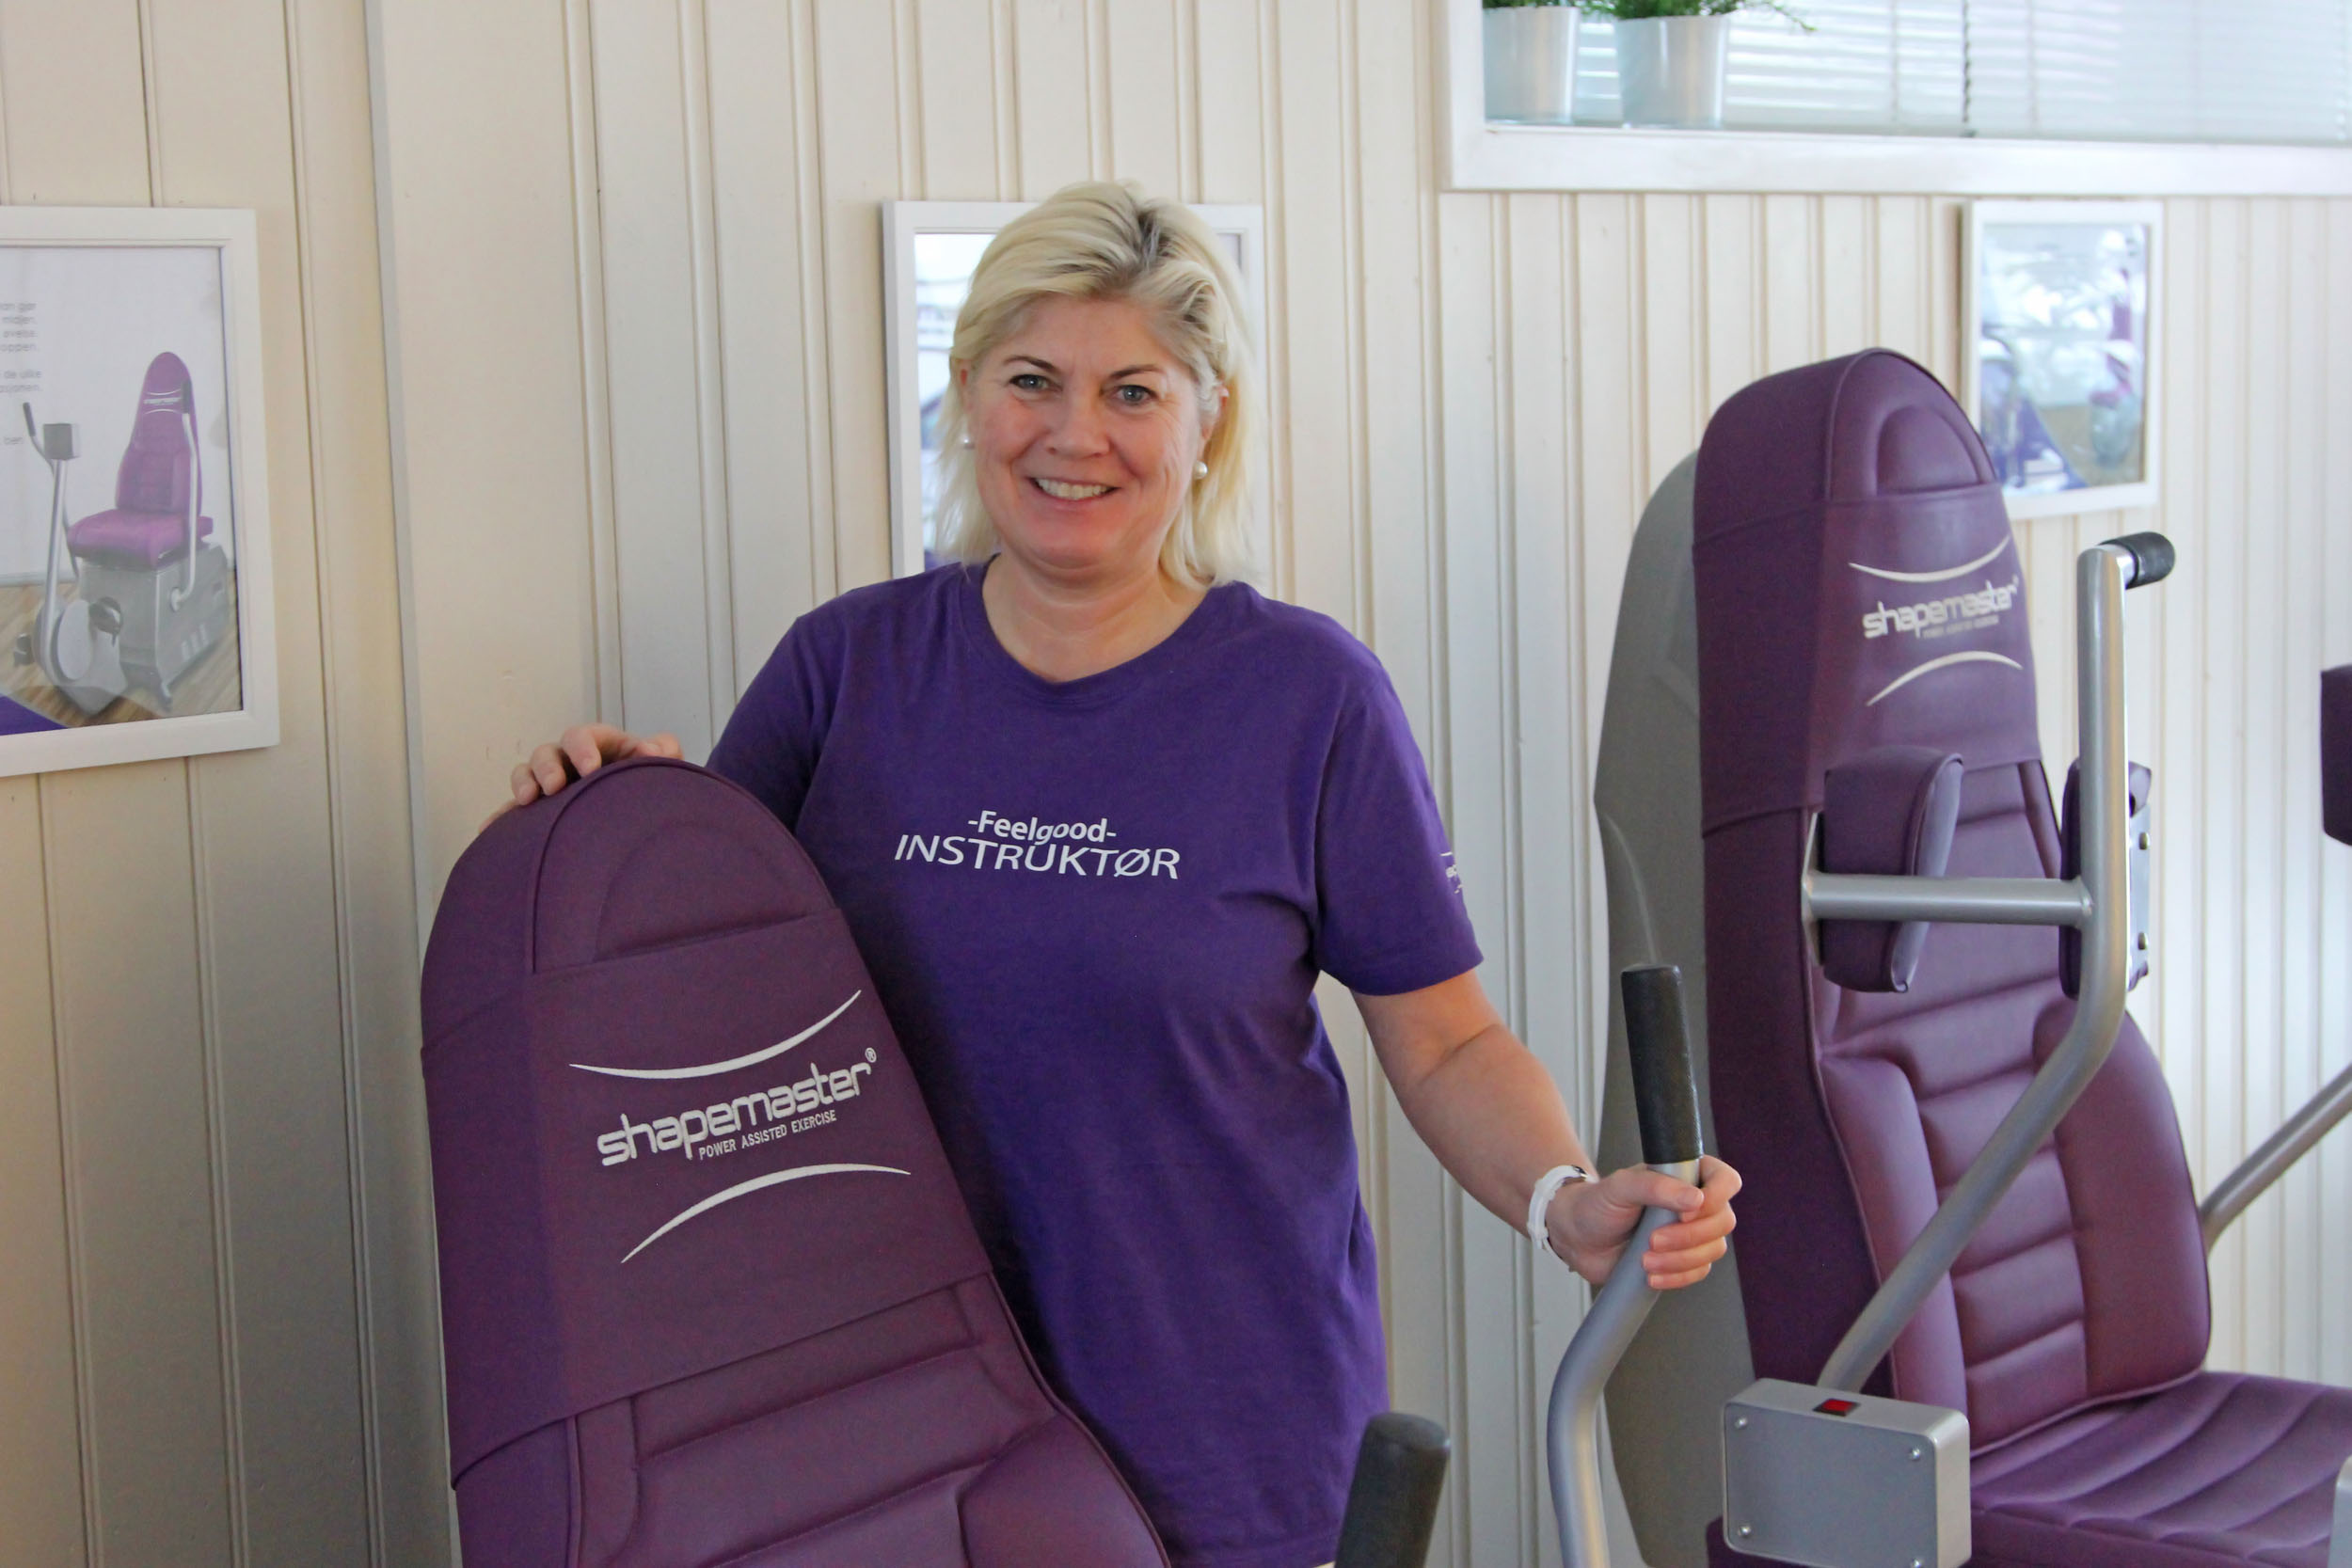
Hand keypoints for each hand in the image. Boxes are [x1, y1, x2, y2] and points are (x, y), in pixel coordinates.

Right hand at [485, 723, 682, 826]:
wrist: (642, 809)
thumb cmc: (649, 780)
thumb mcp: (662, 764)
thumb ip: (664, 752)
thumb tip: (654, 749)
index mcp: (597, 744)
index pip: (581, 736)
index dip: (582, 748)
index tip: (591, 768)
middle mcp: (567, 760)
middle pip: (547, 753)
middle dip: (548, 768)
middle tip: (556, 787)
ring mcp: (550, 784)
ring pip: (525, 774)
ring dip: (523, 785)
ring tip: (526, 802)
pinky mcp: (539, 810)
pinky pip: (512, 812)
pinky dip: (500, 818)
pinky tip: (488, 830)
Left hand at [1545, 1155, 1739, 1289]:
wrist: (1578, 1237)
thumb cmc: (1597, 1204)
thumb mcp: (1620, 1187)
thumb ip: (1655, 1186)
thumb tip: (1696, 1199)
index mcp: (1685, 1175)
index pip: (1725, 1181)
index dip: (1714, 1198)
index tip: (1683, 1213)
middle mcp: (1695, 1203)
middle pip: (1724, 1221)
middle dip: (1689, 1236)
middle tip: (1653, 1240)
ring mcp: (1692, 1233)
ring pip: (1714, 1250)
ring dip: (1681, 1260)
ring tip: (1645, 1259)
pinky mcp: (1683, 1259)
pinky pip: (1699, 1272)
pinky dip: (1678, 1277)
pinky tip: (1653, 1276)